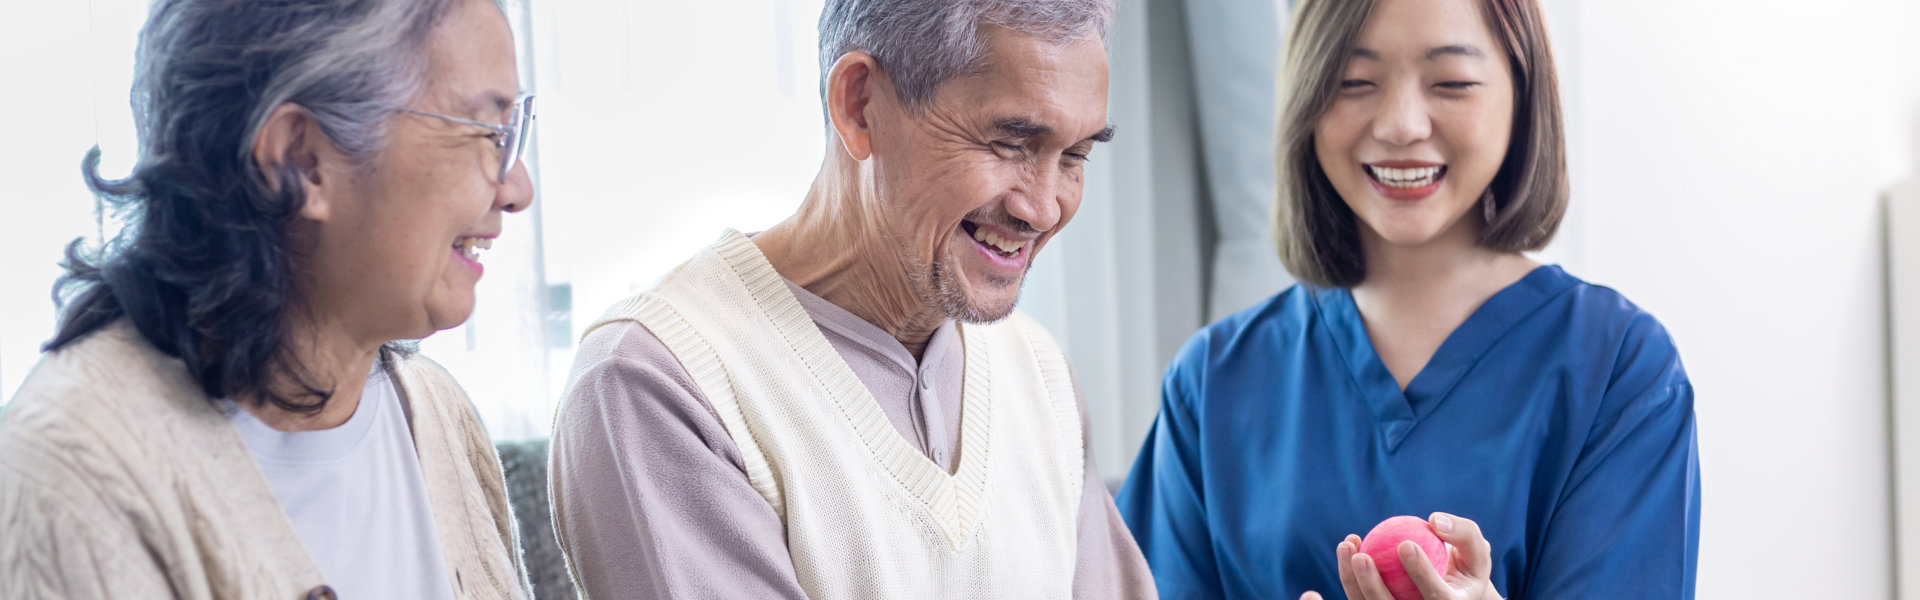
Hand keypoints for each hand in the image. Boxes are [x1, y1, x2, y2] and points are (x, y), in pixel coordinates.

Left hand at [1298, 512, 1500, 599]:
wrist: (1452, 585)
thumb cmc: (1464, 563)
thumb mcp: (1475, 549)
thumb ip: (1463, 533)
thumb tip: (1435, 520)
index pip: (1437, 597)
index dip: (1421, 573)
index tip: (1406, 543)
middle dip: (1373, 587)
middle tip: (1362, 557)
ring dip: (1352, 579)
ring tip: (1347, 545)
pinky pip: (1358, 595)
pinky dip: (1349, 574)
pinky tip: (1348, 544)